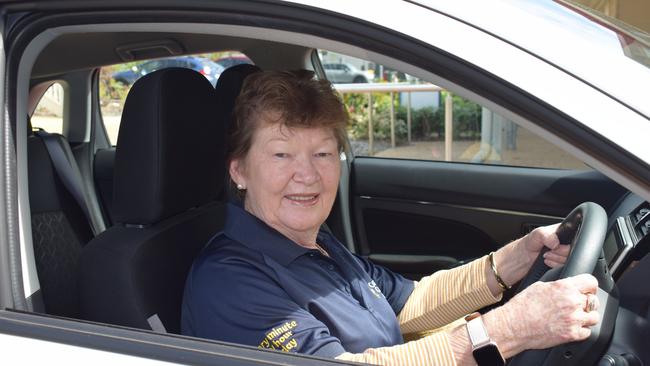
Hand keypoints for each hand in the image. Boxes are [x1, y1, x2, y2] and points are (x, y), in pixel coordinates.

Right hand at [484, 274, 599, 356]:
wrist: (513, 326)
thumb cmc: (522, 306)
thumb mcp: (539, 286)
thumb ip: (558, 286)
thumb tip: (566, 286)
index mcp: (564, 287)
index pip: (591, 282)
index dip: (589, 286)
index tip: (587, 289)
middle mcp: (572, 302)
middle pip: (594, 300)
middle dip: (587, 302)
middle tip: (577, 305)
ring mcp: (573, 319)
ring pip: (594, 317)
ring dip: (586, 317)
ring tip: (575, 317)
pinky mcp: (572, 334)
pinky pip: (587, 332)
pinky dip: (581, 330)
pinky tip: (570, 326)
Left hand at [492, 224, 570, 289]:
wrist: (516, 261)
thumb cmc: (524, 246)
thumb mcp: (535, 235)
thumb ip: (546, 235)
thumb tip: (556, 242)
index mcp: (560, 231)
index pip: (575, 234)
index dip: (567, 242)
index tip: (556, 245)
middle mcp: (562, 242)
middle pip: (574, 248)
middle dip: (561, 252)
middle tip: (549, 251)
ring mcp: (562, 254)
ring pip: (571, 258)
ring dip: (558, 259)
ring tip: (546, 256)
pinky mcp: (560, 264)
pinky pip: (566, 266)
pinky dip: (557, 265)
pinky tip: (547, 262)